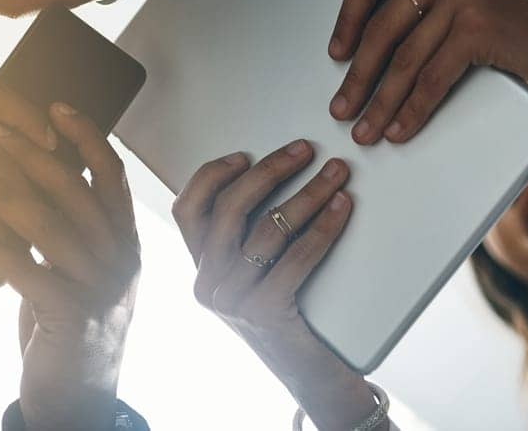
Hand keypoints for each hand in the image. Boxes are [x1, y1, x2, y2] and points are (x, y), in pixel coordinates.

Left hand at [0, 104, 139, 430]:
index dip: (86, 136)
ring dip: (0, 194)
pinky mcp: (70, 317)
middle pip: (75, 190)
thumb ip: (70, 227)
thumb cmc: (69, 325)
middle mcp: (121, 259)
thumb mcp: (79, 269)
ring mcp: (100, 288)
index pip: (111, 174)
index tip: (54, 105)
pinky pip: (25, 271)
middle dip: (30, 154)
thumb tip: (42, 169)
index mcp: (125, 241)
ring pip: (48, 226)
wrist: (79, 402)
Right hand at [173, 143, 383, 430]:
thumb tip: (268, 175)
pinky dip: (323, 227)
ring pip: (266, 228)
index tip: (247, 154)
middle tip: (306, 151)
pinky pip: (295, 256)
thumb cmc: (286, 315)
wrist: (309, 375)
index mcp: (200, 269)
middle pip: (229, 209)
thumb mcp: (252, 276)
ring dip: (307, 194)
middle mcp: (207, 283)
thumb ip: (244, 240)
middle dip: (271, 171)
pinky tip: (341, 209)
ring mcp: (232, 300)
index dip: (212, 175)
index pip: (187, 209)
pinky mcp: (263, 312)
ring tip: (336, 175)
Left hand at [329, 0, 527, 144]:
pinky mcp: (480, 28)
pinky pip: (432, 77)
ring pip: (404, 58)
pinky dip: (412, 110)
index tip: (335, 55)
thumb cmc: (515, 34)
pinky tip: (400, 128)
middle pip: (382, 27)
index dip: (346, 21)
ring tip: (366, 128)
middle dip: (358, 75)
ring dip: (380, 102)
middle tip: (342, 108)